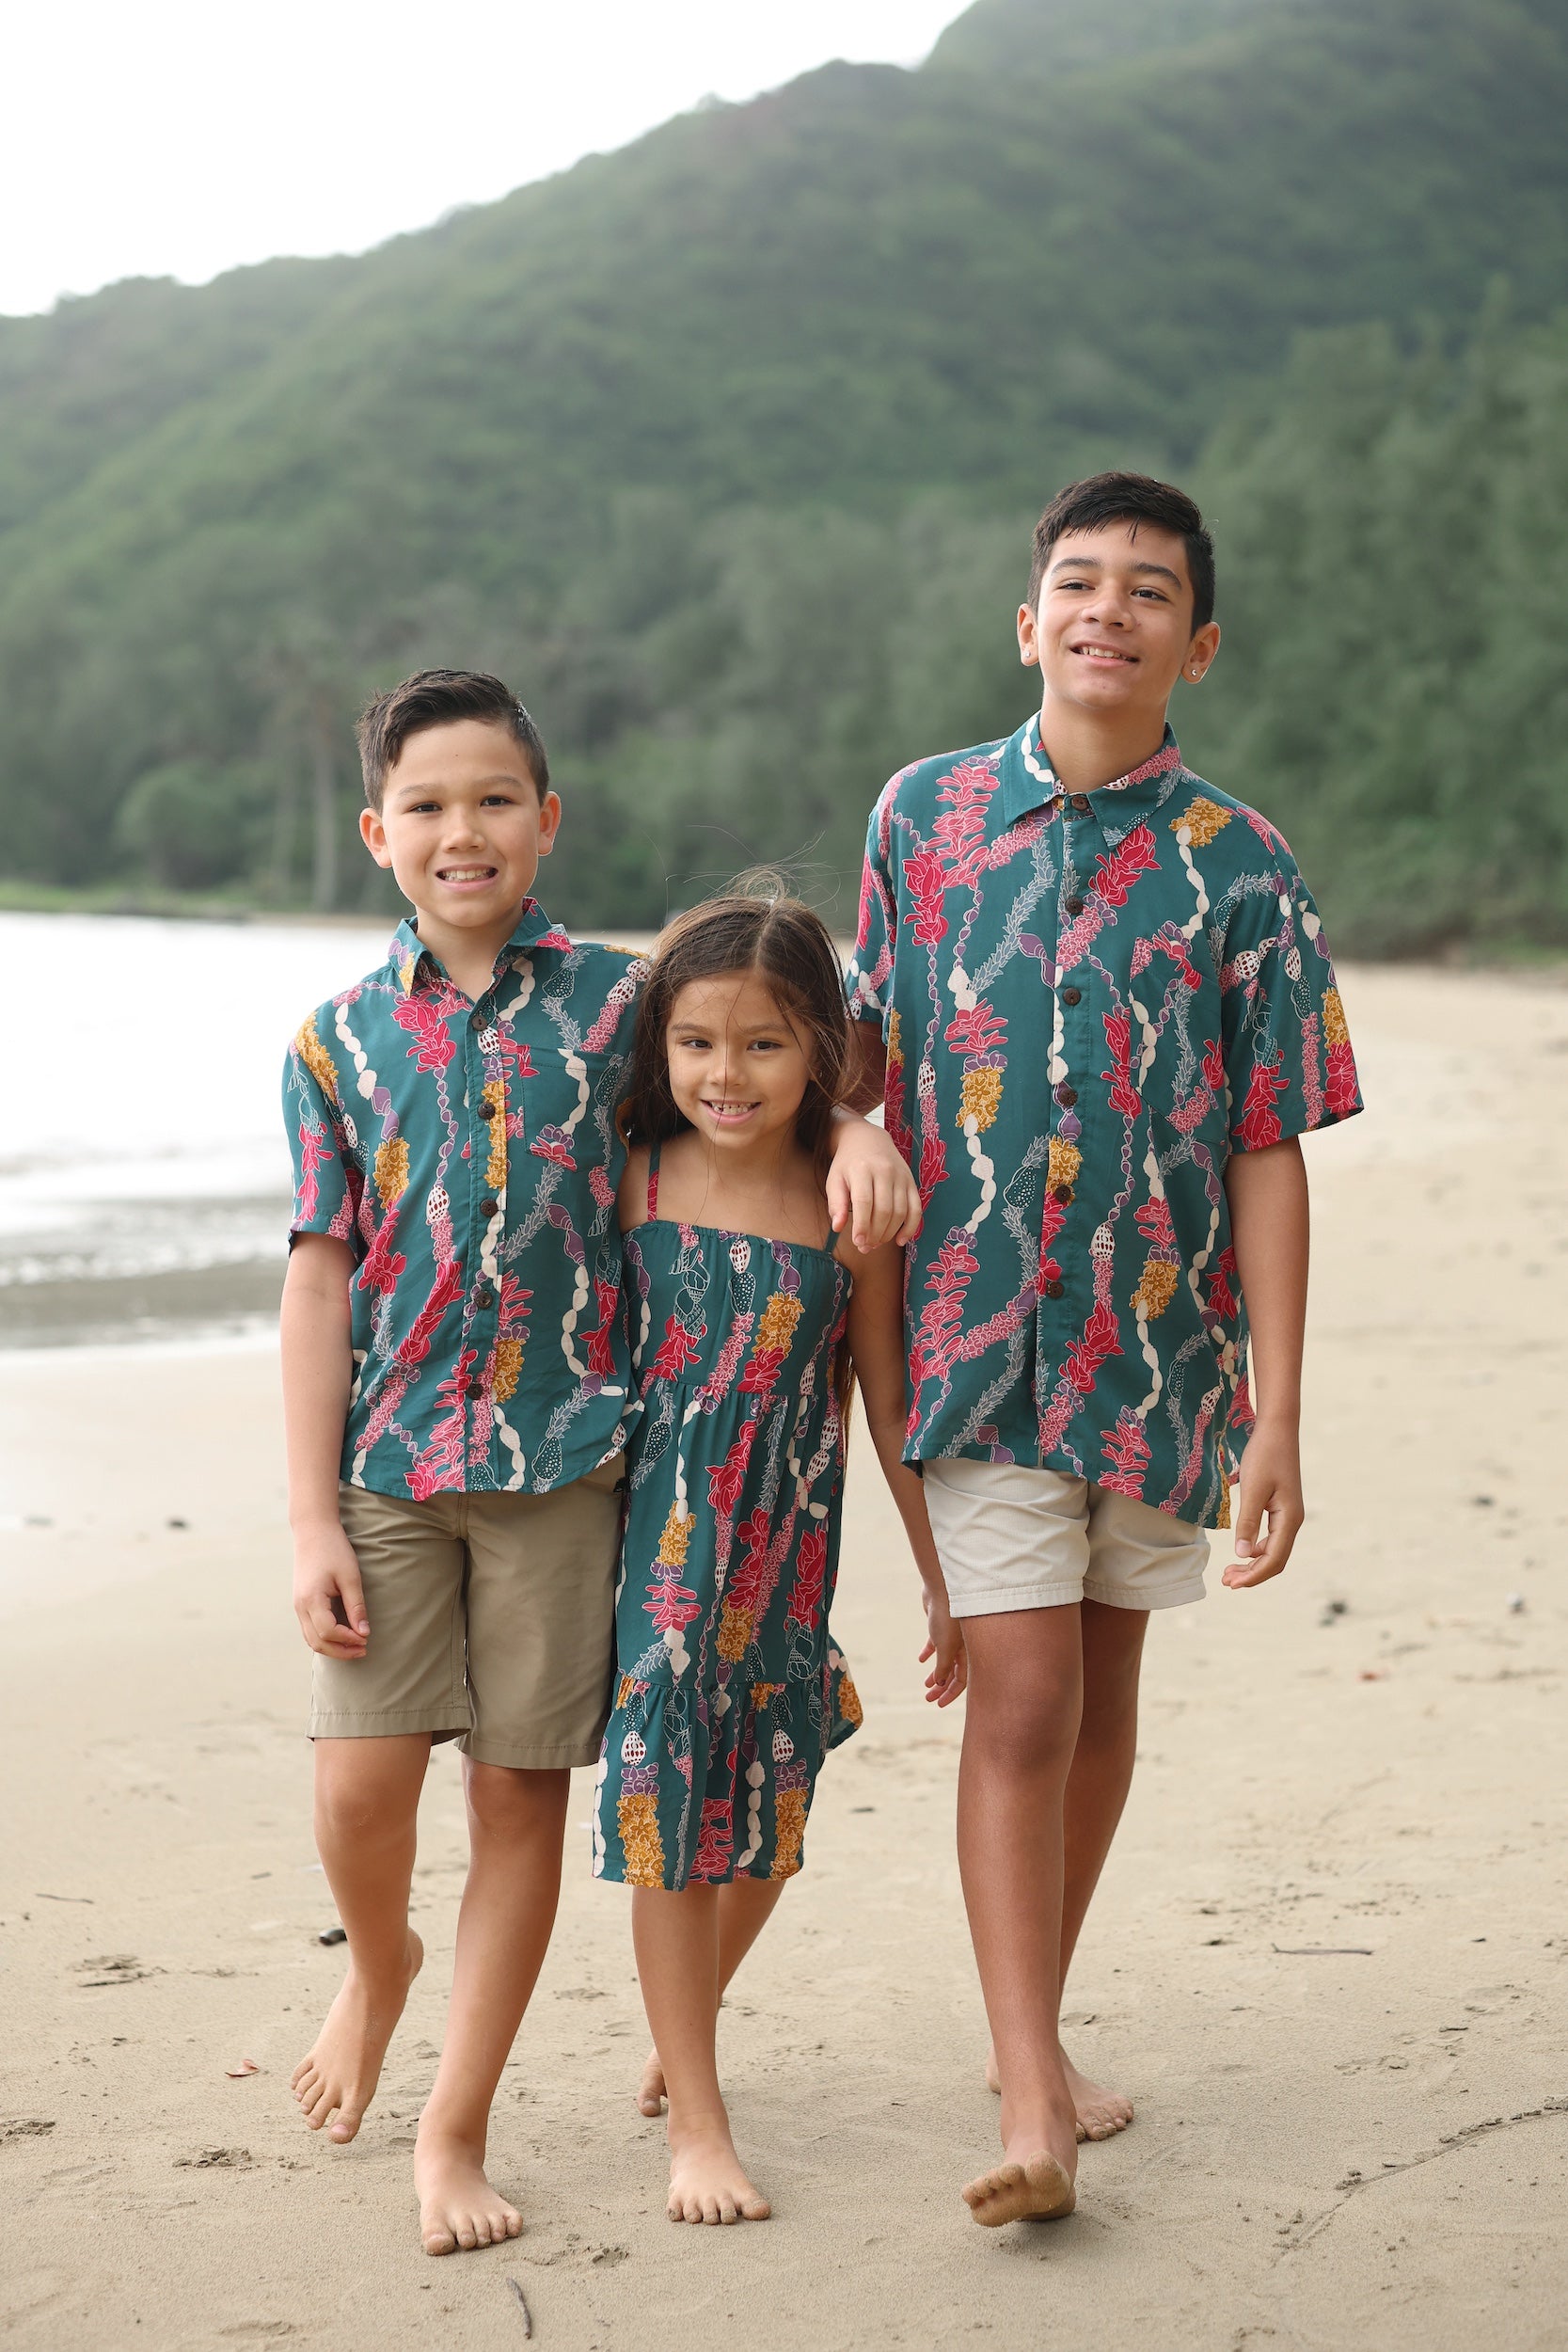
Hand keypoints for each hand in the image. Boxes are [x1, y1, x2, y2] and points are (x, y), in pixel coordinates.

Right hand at [293, 1521, 369, 1656]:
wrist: (313, 1530)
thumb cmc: (334, 1550)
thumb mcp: (350, 1577)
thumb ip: (356, 1606)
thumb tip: (364, 1633)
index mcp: (311, 1599)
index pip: (329, 1632)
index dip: (348, 1640)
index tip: (366, 1639)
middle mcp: (300, 1607)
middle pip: (317, 1642)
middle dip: (340, 1651)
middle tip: (363, 1649)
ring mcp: (298, 1606)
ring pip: (311, 1639)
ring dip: (332, 1647)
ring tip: (355, 1646)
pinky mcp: (300, 1602)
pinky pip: (310, 1629)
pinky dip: (325, 1637)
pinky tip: (343, 1635)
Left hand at [827, 1118, 921, 1251]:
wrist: (869, 1139)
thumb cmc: (848, 1164)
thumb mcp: (835, 1179)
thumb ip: (836, 1203)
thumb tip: (838, 1227)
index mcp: (862, 1169)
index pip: (864, 1202)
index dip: (862, 1225)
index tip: (857, 1242)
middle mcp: (884, 1171)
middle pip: (884, 1210)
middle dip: (875, 1233)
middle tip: (865, 1246)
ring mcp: (901, 1176)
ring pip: (900, 1212)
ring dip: (889, 1233)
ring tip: (876, 1243)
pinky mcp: (912, 1182)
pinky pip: (916, 1209)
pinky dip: (911, 1227)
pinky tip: (900, 1240)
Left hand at [918, 1581, 967, 1705]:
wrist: (943, 1587)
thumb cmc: (948, 1616)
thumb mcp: (945, 1647)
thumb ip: (943, 1667)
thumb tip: (939, 1684)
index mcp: (969, 1653)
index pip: (962, 1680)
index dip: (950, 1694)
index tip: (938, 1704)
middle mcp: (963, 1646)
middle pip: (953, 1672)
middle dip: (942, 1686)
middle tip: (928, 1698)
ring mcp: (952, 1636)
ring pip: (944, 1659)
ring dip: (935, 1672)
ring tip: (925, 1684)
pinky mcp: (940, 1626)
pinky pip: (936, 1644)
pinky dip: (929, 1652)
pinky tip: (921, 1660)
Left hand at [1222, 1420, 1302, 1587]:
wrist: (1277, 1430)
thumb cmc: (1264, 1455)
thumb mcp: (1252, 1489)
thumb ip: (1247, 1522)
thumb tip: (1241, 1554)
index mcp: (1289, 1519)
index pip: (1273, 1559)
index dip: (1253, 1575)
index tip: (1231, 1584)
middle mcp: (1292, 1521)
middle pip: (1275, 1559)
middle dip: (1252, 1574)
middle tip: (1226, 1582)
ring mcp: (1289, 1515)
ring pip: (1273, 1550)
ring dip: (1253, 1563)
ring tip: (1229, 1571)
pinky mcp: (1281, 1508)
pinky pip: (1271, 1538)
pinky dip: (1256, 1548)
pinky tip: (1242, 1550)